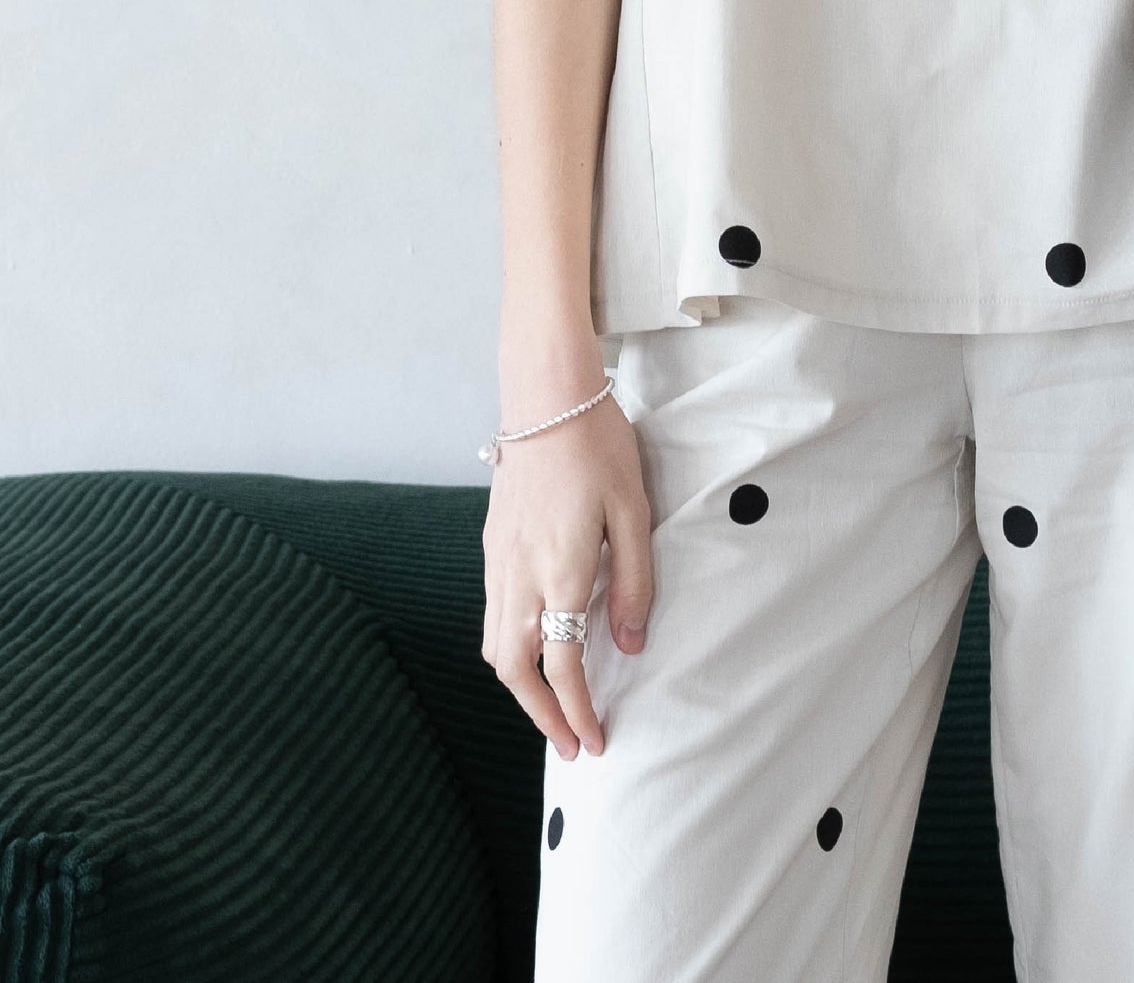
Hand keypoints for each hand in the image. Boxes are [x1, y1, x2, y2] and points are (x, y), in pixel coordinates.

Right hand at [481, 389, 654, 757]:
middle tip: (572, 746)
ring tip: (552, 706)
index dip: (578, 712)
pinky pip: (491, 615)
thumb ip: (634, 582)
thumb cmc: (598, 447)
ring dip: (520, 687)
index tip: (596, 742)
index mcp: (560, 571)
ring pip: (494, 647)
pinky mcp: (490, 545)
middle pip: (514, 672)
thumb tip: (631, 645)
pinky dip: (508, 648)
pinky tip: (533, 646)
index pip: (562, 665)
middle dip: (541, 717)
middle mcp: (519, 576)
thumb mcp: (634, 512)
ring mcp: (498, 561)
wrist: (545, 396)